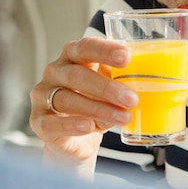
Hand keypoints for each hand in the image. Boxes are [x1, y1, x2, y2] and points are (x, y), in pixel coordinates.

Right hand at [28, 36, 137, 176]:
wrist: (77, 141)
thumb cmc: (96, 107)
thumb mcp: (111, 91)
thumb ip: (122, 82)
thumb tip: (149, 83)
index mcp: (72, 57)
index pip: (85, 47)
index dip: (105, 50)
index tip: (126, 56)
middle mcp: (54, 72)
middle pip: (76, 75)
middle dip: (107, 87)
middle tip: (132, 98)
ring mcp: (42, 96)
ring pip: (68, 99)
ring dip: (98, 109)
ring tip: (122, 117)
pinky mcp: (38, 121)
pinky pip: (53, 122)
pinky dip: (72, 124)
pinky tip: (89, 126)